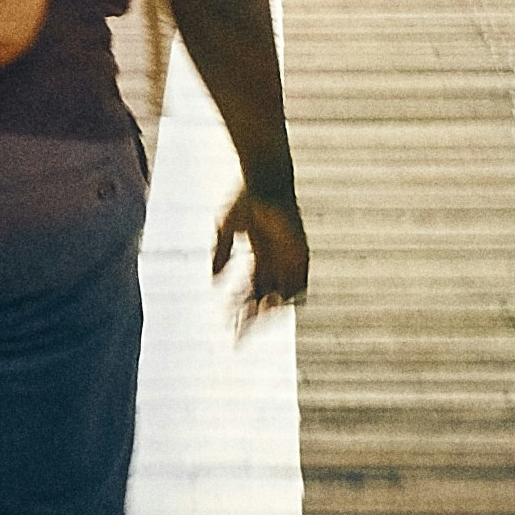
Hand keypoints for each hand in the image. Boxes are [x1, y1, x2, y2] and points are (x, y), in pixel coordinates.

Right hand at [211, 188, 308, 322]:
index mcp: (260, 255)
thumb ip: (221, 253)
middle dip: (251, 319)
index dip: (238, 309)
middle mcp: (277, 260)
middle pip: (265, 298)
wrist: (264, 178)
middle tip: (238, 337)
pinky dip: (290, 295)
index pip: (249, 291)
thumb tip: (214, 282)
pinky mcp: (300, 249)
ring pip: (282, 295)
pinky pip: (301, 280)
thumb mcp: (226, 229)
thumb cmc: (245, 198)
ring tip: (254, 324)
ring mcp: (290, 256)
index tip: (227, 328)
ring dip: (269, 312)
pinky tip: (274, 306)